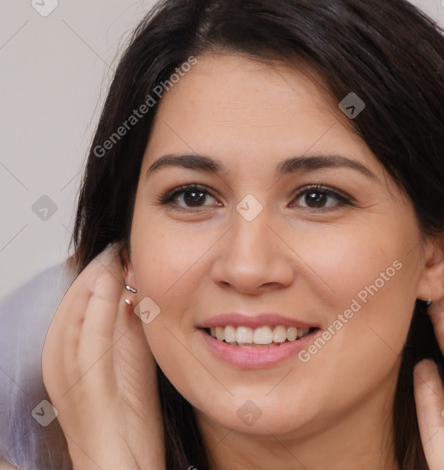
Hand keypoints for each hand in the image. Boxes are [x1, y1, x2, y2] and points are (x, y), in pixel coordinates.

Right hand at [42, 244, 164, 469]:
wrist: (121, 469)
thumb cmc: (128, 421)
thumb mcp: (128, 364)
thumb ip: (126, 330)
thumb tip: (135, 295)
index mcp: (67, 356)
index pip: (75, 304)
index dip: (96, 274)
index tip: (117, 251)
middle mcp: (59, 362)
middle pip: (71, 303)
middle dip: (94, 270)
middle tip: (117, 245)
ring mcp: (68, 375)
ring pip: (75, 314)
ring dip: (95, 280)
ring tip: (115, 254)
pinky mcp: (85, 388)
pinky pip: (89, 336)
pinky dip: (99, 306)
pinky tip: (114, 283)